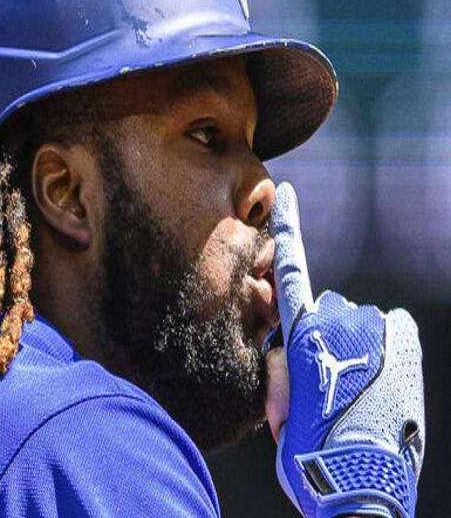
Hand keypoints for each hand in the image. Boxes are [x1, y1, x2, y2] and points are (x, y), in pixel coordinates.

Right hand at [268, 182, 424, 517]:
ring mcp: (375, 331)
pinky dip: (387, 343)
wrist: (360, 490)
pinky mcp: (405, 344)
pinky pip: (393, 326)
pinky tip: (383, 374)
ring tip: (358, 393)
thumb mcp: (277, 412)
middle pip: (326, 309)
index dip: (287, 227)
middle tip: (327, 383)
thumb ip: (279, 370)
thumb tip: (289, 352)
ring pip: (359, 322)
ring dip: (356, 346)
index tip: (286, 193)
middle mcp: (337, 321)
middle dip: (324, 334)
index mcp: (298, 335)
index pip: (291, 269)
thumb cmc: (309, 452)